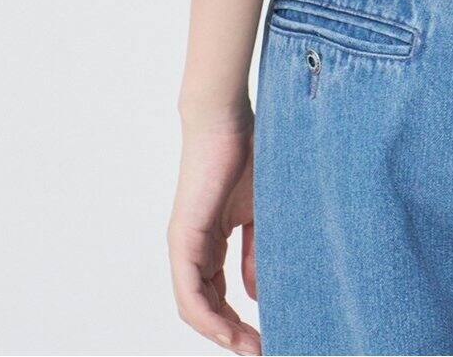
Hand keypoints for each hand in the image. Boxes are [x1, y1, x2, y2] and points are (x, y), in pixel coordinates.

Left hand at [168, 111, 260, 353]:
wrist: (227, 118)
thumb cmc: (249, 153)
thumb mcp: (260, 212)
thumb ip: (256, 251)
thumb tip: (258, 294)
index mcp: (210, 241)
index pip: (219, 294)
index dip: (240, 320)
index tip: (268, 336)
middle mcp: (192, 248)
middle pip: (207, 308)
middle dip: (234, 335)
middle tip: (263, 350)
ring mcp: (185, 245)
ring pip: (195, 307)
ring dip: (221, 333)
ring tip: (251, 348)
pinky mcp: (184, 238)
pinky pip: (190, 292)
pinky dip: (208, 317)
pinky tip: (229, 332)